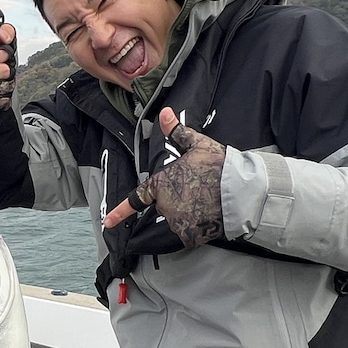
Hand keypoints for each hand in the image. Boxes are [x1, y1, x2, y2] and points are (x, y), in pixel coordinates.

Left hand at [104, 108, 225, 247]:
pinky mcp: (189, 235)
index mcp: (161, 184)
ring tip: (208, 202)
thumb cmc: (218, 165)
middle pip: (166, 207)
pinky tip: (211, 215)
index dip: (120, 212)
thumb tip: (165, 112)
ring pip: (178, 220)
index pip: (137, 199)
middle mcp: (164, 204)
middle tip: (200, 191)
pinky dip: (198, 228)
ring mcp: (176, 221)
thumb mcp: (198, 145)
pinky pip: (190, 233)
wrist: (239, 190)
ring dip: (189, 215)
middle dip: (179, 201)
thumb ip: (178, 133)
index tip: (108, 222)